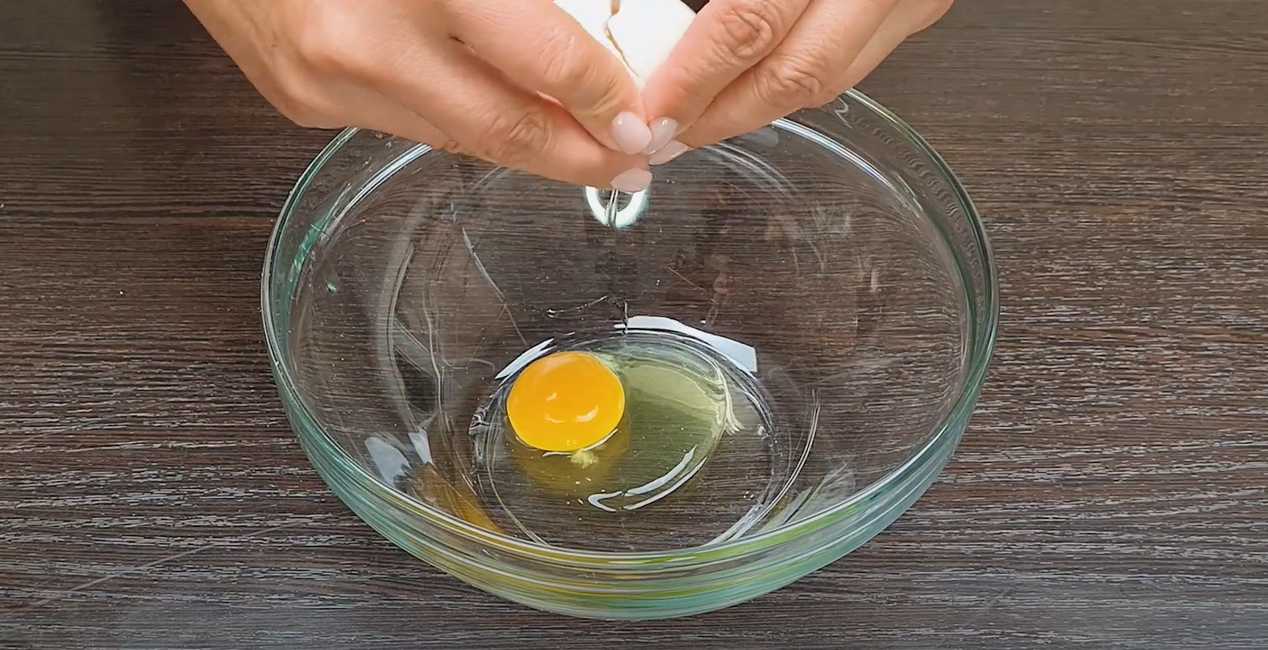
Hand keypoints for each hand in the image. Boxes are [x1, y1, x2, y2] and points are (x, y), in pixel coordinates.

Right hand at [185, 0, 655, 190]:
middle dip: (581, 161)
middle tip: (634, 168)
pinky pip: (405, 123)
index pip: (549, 63)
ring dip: (526, 148)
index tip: (642, 119)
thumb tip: (594, 19)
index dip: (609, 101)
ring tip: (580, 149)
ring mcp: (327, 84)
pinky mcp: (300, 102)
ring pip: (457, 137)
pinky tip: (498, 115)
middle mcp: (370, 45)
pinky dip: (462, 120)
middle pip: (507, 131)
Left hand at [641, 0, 953, 159]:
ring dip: (759, 106)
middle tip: (670, 134)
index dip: (695, 79)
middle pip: (796, 74)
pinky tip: (751, 83)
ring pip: (829, 79)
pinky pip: (851, 60)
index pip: (750, 26)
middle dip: (724, 117)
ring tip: (701, 117)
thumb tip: (640, 21)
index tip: (652, 111)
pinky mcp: (920, 4)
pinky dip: (795, 77)